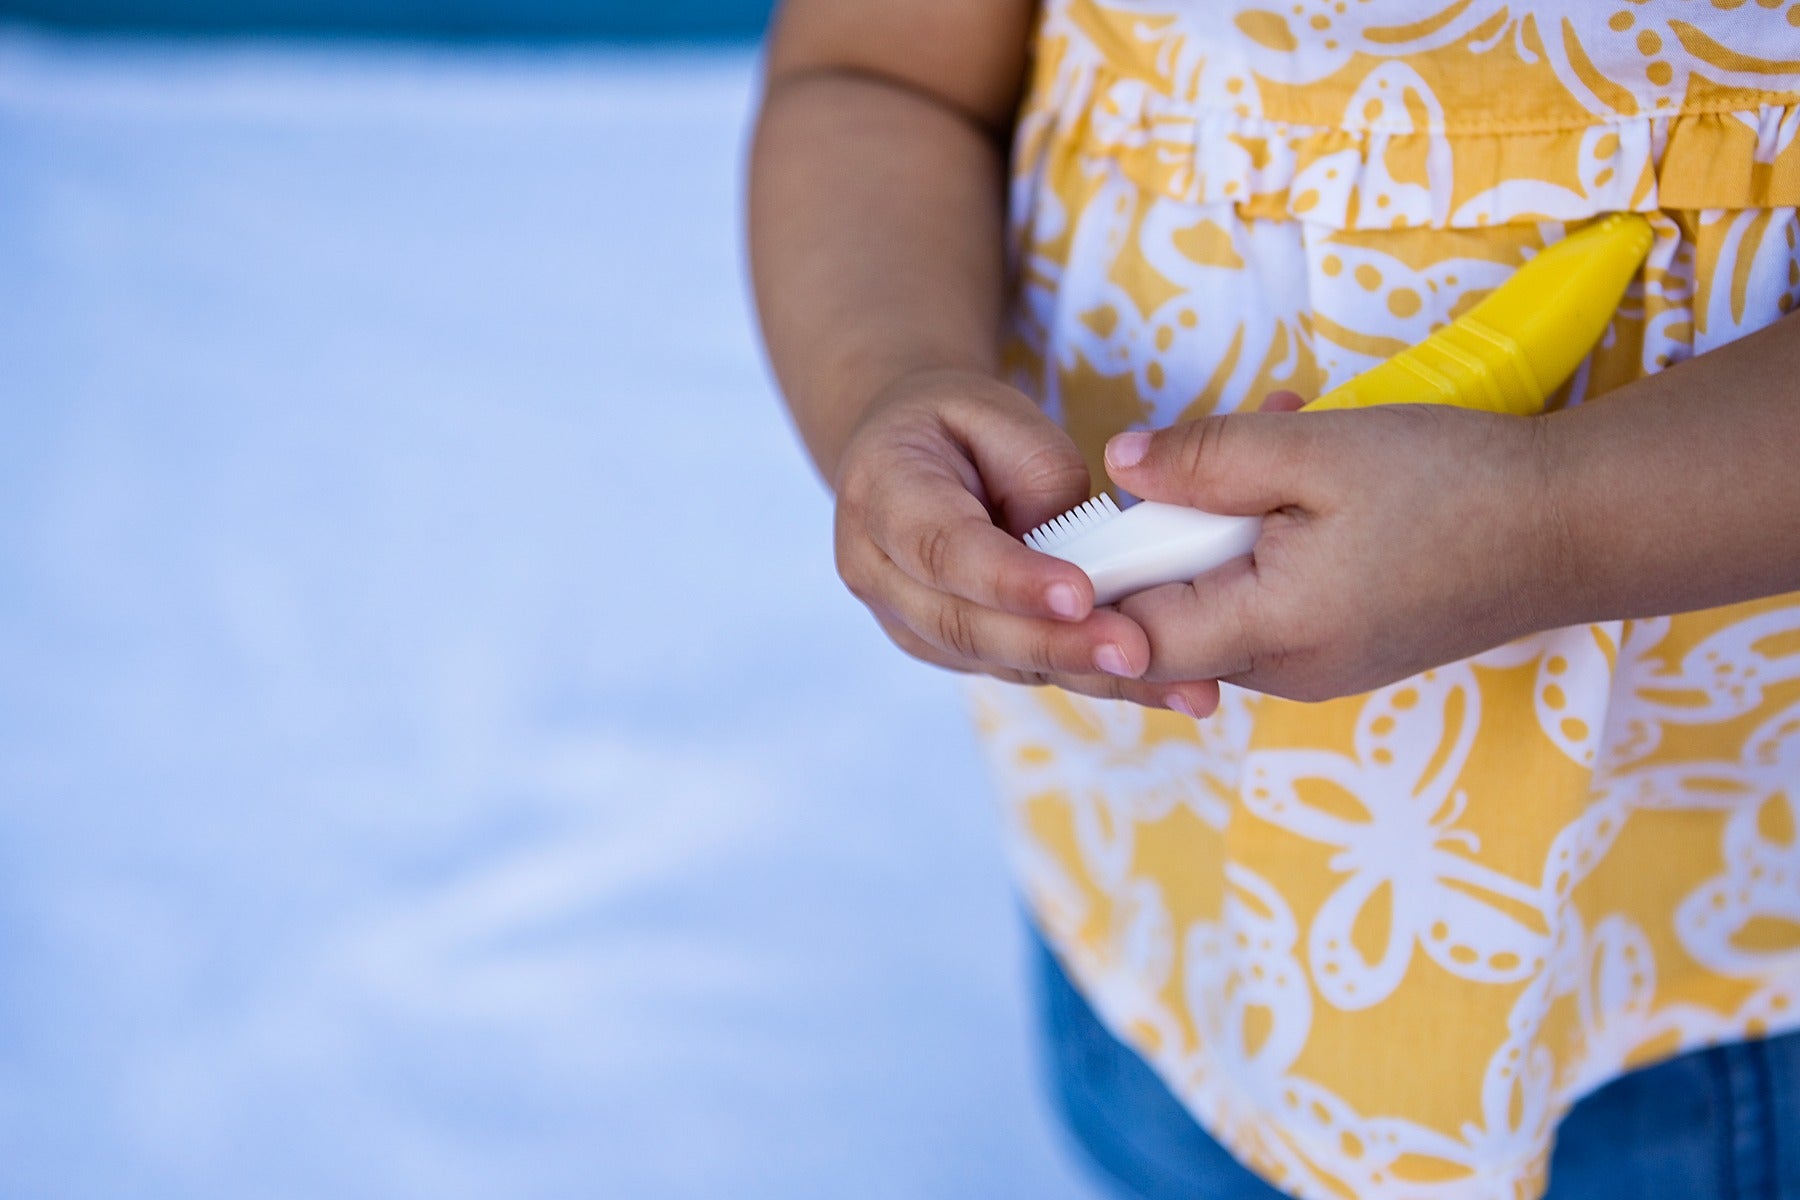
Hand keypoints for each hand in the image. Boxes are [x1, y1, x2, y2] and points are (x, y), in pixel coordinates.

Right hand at [831, 368, 1223, 713]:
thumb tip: (1087, 562)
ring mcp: (906, 622)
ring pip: (998, 661)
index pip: (943, 548)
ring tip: (1177, 684)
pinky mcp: (947, 652)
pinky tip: (1156, 682)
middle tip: (1138, 652)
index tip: (1080, 594)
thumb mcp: (999, 415)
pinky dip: (1087, 676)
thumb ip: (1040, 481)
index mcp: (882, 494)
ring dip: (1087, 675)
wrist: (903, 455)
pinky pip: (1018, 669)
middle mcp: (878, 571)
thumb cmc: (957, 427)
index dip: (1010, 578)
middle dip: (1059, 645)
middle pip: (967, 624)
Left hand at [1103, 400, 1558, 701]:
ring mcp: (1316, 668)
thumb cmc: (1457, 486)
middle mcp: (1286, 672)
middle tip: (1199, 454)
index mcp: (1273, 634)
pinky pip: (1268, 599)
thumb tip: (1121, 466)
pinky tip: (1307, 471)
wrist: (1579, 529)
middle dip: (1168, 529)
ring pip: (1220, 599)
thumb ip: (1210, 459)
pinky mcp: (1343, 648)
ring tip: (1277, 436)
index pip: (1133, 635)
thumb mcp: (1320, 451)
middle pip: (1169, 619)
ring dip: (1224, 520)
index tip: (1084, 520)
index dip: (1095, 581)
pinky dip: (1266, 539)